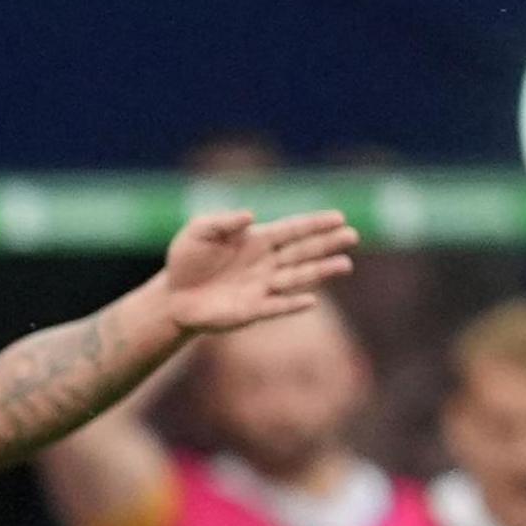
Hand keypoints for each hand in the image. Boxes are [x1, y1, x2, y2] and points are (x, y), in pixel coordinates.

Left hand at [158, 209, 358, 333]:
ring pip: (296, 277)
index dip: (314, 224)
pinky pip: (276, 306)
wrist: (173, 295)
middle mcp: (266, 263)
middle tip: (352, 236)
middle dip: (327, 244)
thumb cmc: (187, 259)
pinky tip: (310, 300)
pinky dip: (291, 304)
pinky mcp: (252, 310)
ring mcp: (262, 287)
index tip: (339, 217)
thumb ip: (222, 223)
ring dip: (320, 272)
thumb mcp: (199, 232)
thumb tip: (249, 215)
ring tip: (344, 265)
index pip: (291, 230)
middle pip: (302, 251)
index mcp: (257, 240)